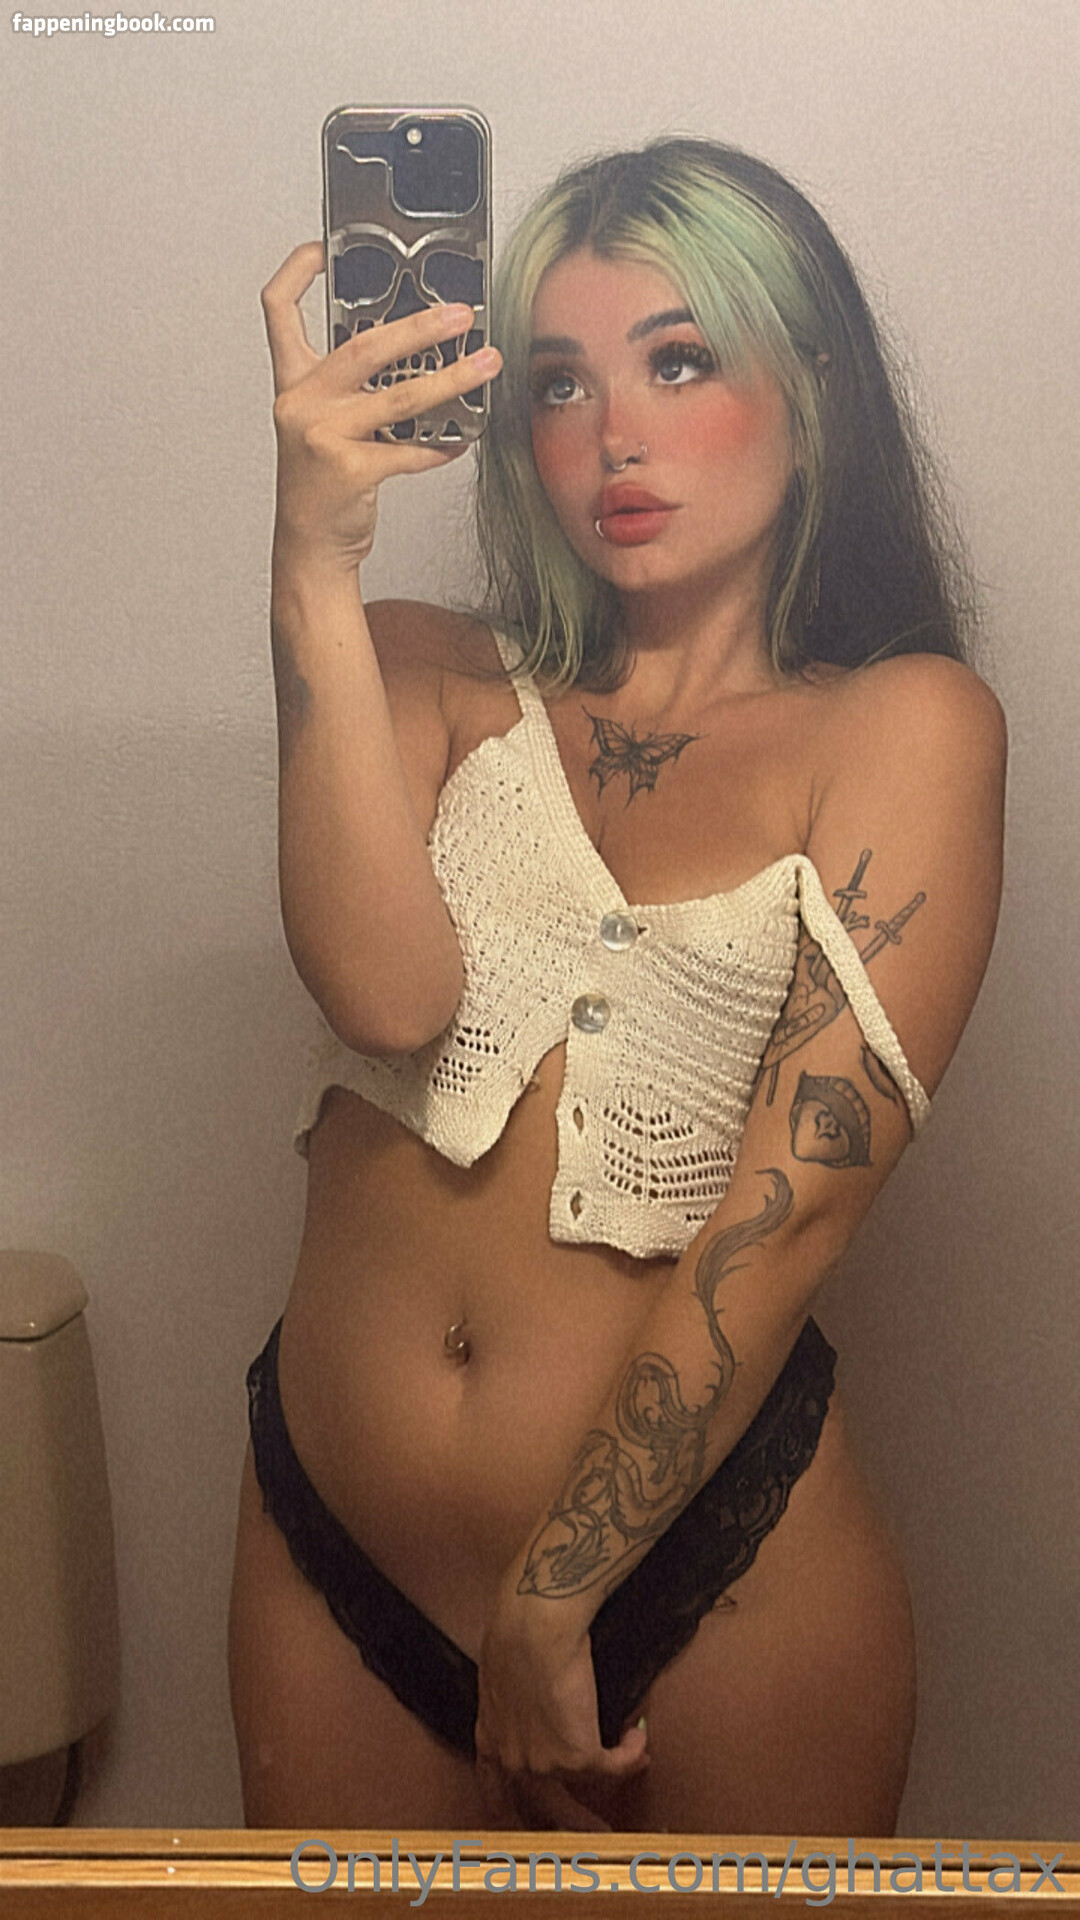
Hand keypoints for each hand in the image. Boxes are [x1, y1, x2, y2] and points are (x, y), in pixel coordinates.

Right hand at [260, 241, 501, 573]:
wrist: (310, 545)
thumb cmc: (322, 484)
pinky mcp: (348, 470)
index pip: (278, 310)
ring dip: (450, 380)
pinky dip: (440, 444)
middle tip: (460, 316)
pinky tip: (461, 438)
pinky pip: (408, 449)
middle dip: (419, 326)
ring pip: (398, 397)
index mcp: (293, 382)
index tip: (327, 247)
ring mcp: (322, 435)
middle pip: (363, 346)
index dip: (298, 271)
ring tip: (485, 365)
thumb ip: (352, 387)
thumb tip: (414, 351)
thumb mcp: (325, 423)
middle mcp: (301, 402)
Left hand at [474, 1586, 648, 1831]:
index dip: (508, 1809)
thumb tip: (540, 1697)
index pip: (494, 1787)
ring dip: (613, 1777)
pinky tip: (638, 1737)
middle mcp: (514, 1759)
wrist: (534, 1629)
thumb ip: (516, 1699)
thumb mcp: (502, 1671)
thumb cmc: (517, 1631)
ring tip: (635, 1762)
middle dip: (570, 1821)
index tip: (519, 1821)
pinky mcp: (577, 1756)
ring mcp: (544, 1764)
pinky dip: (631, 1751)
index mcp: (490, 1735)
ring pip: (584, 1785)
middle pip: (542, 1805)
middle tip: (595, 1829)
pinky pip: (614, 1765)